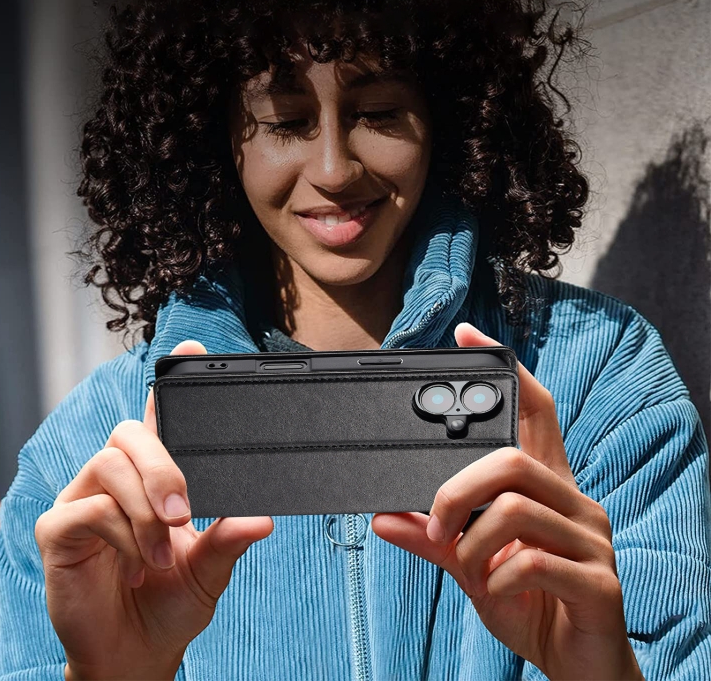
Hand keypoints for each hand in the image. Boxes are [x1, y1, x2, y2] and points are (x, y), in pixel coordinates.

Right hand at [35, 340, 273, 680]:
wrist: (136, 653)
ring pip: (109, 465)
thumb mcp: (211, 567)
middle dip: (162, 465)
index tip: (191, 347)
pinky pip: (89, 509)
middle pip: (129, 432)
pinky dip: (123, 534)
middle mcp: (116, 479)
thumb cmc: (172, 601)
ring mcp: (83, 499)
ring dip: (145, 507)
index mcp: (154, 478)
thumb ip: (231, 538)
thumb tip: (262, 518)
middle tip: (184, 511)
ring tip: (164, 549)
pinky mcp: (59, 529)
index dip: (169, 380)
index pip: (158, 418)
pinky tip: (138, 563)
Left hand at [371, 323, 644, 680]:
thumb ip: (433, 537)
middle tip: (437, 522)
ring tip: (468, 568)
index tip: (465, 334)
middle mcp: (574, 501)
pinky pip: (534, 561)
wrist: (576, 666)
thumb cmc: (527, 602)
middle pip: (512, 457)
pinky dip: (497, 579)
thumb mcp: (471, 564)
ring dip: (472, 543)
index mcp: (546, 488)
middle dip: (457, 488)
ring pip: (517, 506)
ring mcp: (591, 540)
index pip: (534, 409)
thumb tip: (381, 516)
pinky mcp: (600, 582)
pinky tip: (497, 592)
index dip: (505, 368)